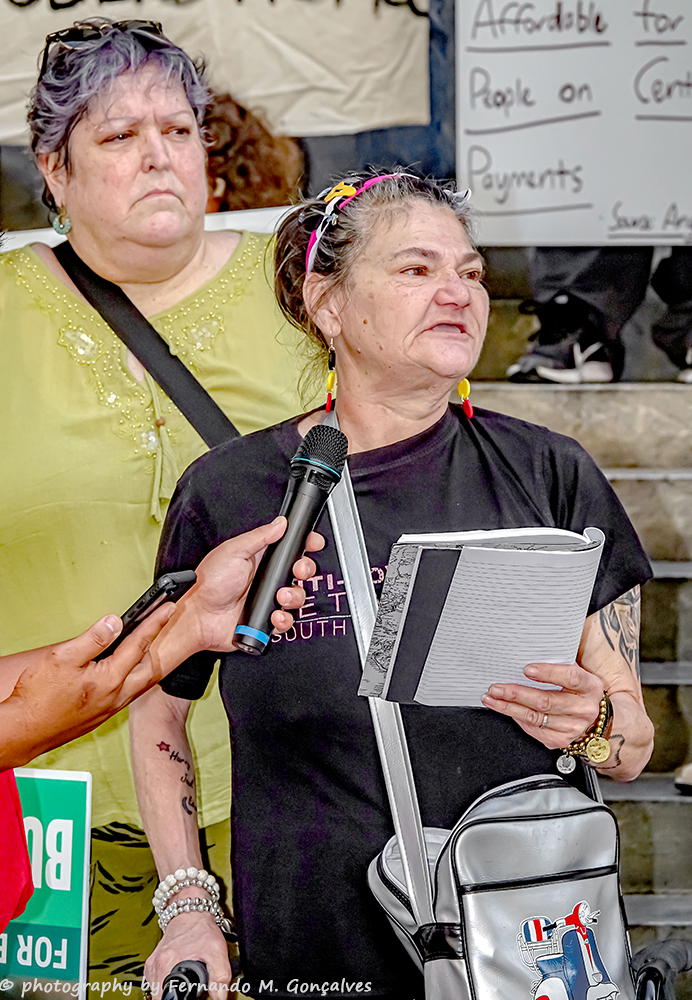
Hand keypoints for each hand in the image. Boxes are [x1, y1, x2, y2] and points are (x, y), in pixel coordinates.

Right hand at [0, 604, 175, 768]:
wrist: (22, 732)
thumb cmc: (37, 698)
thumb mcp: (62, 657)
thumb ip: (93, 639)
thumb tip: (115, 622)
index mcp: (110, 680)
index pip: (139, 645)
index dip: (155, 623)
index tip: (169, 608)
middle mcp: (116, 697)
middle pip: (149, 668)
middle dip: (156, 645)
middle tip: (159, 625)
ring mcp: (109, 709)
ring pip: (139, 683)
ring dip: (144, 663)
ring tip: (142, 645)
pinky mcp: (100, 716)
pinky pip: (127, 694)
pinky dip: (132, 677)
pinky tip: (121, 672)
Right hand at [143, 911, 230, 997]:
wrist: (190, 910)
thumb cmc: (201, 927)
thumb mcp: (216, 950)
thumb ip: (220, 975)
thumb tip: (220, 996)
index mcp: (166, 963)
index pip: (163, 998)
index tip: (186, 995)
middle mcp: (155, 965)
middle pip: (159, 995)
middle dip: (174, 996)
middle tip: (188, 989)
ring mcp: (152, 964)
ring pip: (156, 990)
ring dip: (169, 991)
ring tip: (185, 983)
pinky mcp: (152, 963)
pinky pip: (156, 981)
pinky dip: (166, 983)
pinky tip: (178, 977)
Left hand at [159, 516, 322, 656]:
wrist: (198, 616)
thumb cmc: (208, 582)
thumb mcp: (233, 551)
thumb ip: (259, 537)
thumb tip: (280, 523)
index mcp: (260, 559)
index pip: (289, 548)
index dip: (305, 545)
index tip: (313, 543)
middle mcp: (267, 579)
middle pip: (300, 572)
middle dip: (305, 571)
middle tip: (298, 572)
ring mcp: (268, 600)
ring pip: (298, 597)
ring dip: (295, 597)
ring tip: (280, 597)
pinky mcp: (267, 620)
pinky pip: (287, 621)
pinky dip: (285, 620)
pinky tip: (275, 616)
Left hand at [480, 661, 603, 749]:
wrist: (593, 718)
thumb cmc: (576, 689)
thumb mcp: (576, 672)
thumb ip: (558, 662)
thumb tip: (527, 650)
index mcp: (590, 686)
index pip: (570, 678)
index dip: (548, 673)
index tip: (526, 669)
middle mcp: (584, 709)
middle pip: (547, 701)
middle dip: (517, 694)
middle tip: (496, 687)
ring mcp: (573, 728)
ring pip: (535, 718)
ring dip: (509, 708)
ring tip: (491, 698)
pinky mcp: (560, 740)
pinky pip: (533, 729)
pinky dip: (516, 718)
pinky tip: (504, 709)